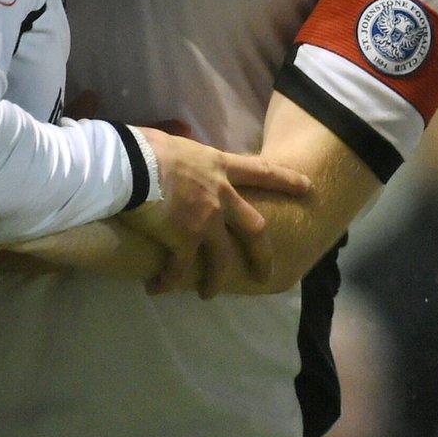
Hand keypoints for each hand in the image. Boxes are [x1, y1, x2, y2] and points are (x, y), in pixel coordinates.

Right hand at [130, 127, 313, 298]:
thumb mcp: (176, 143)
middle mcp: (220, 196)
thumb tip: (179, 143)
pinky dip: (169, 280)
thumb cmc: (145, 147)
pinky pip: (181, 268)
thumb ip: (186, 152)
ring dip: (215, 280)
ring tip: (208, 293)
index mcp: (219, 167)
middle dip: (262, 255)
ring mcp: (206, 220)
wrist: (129, 165)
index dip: (286, 180)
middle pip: (255, 229)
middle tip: (266, 274)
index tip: (307, 187)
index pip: (261, 171)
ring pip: (222, 259)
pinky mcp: (184, 240)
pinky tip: (158, 288)